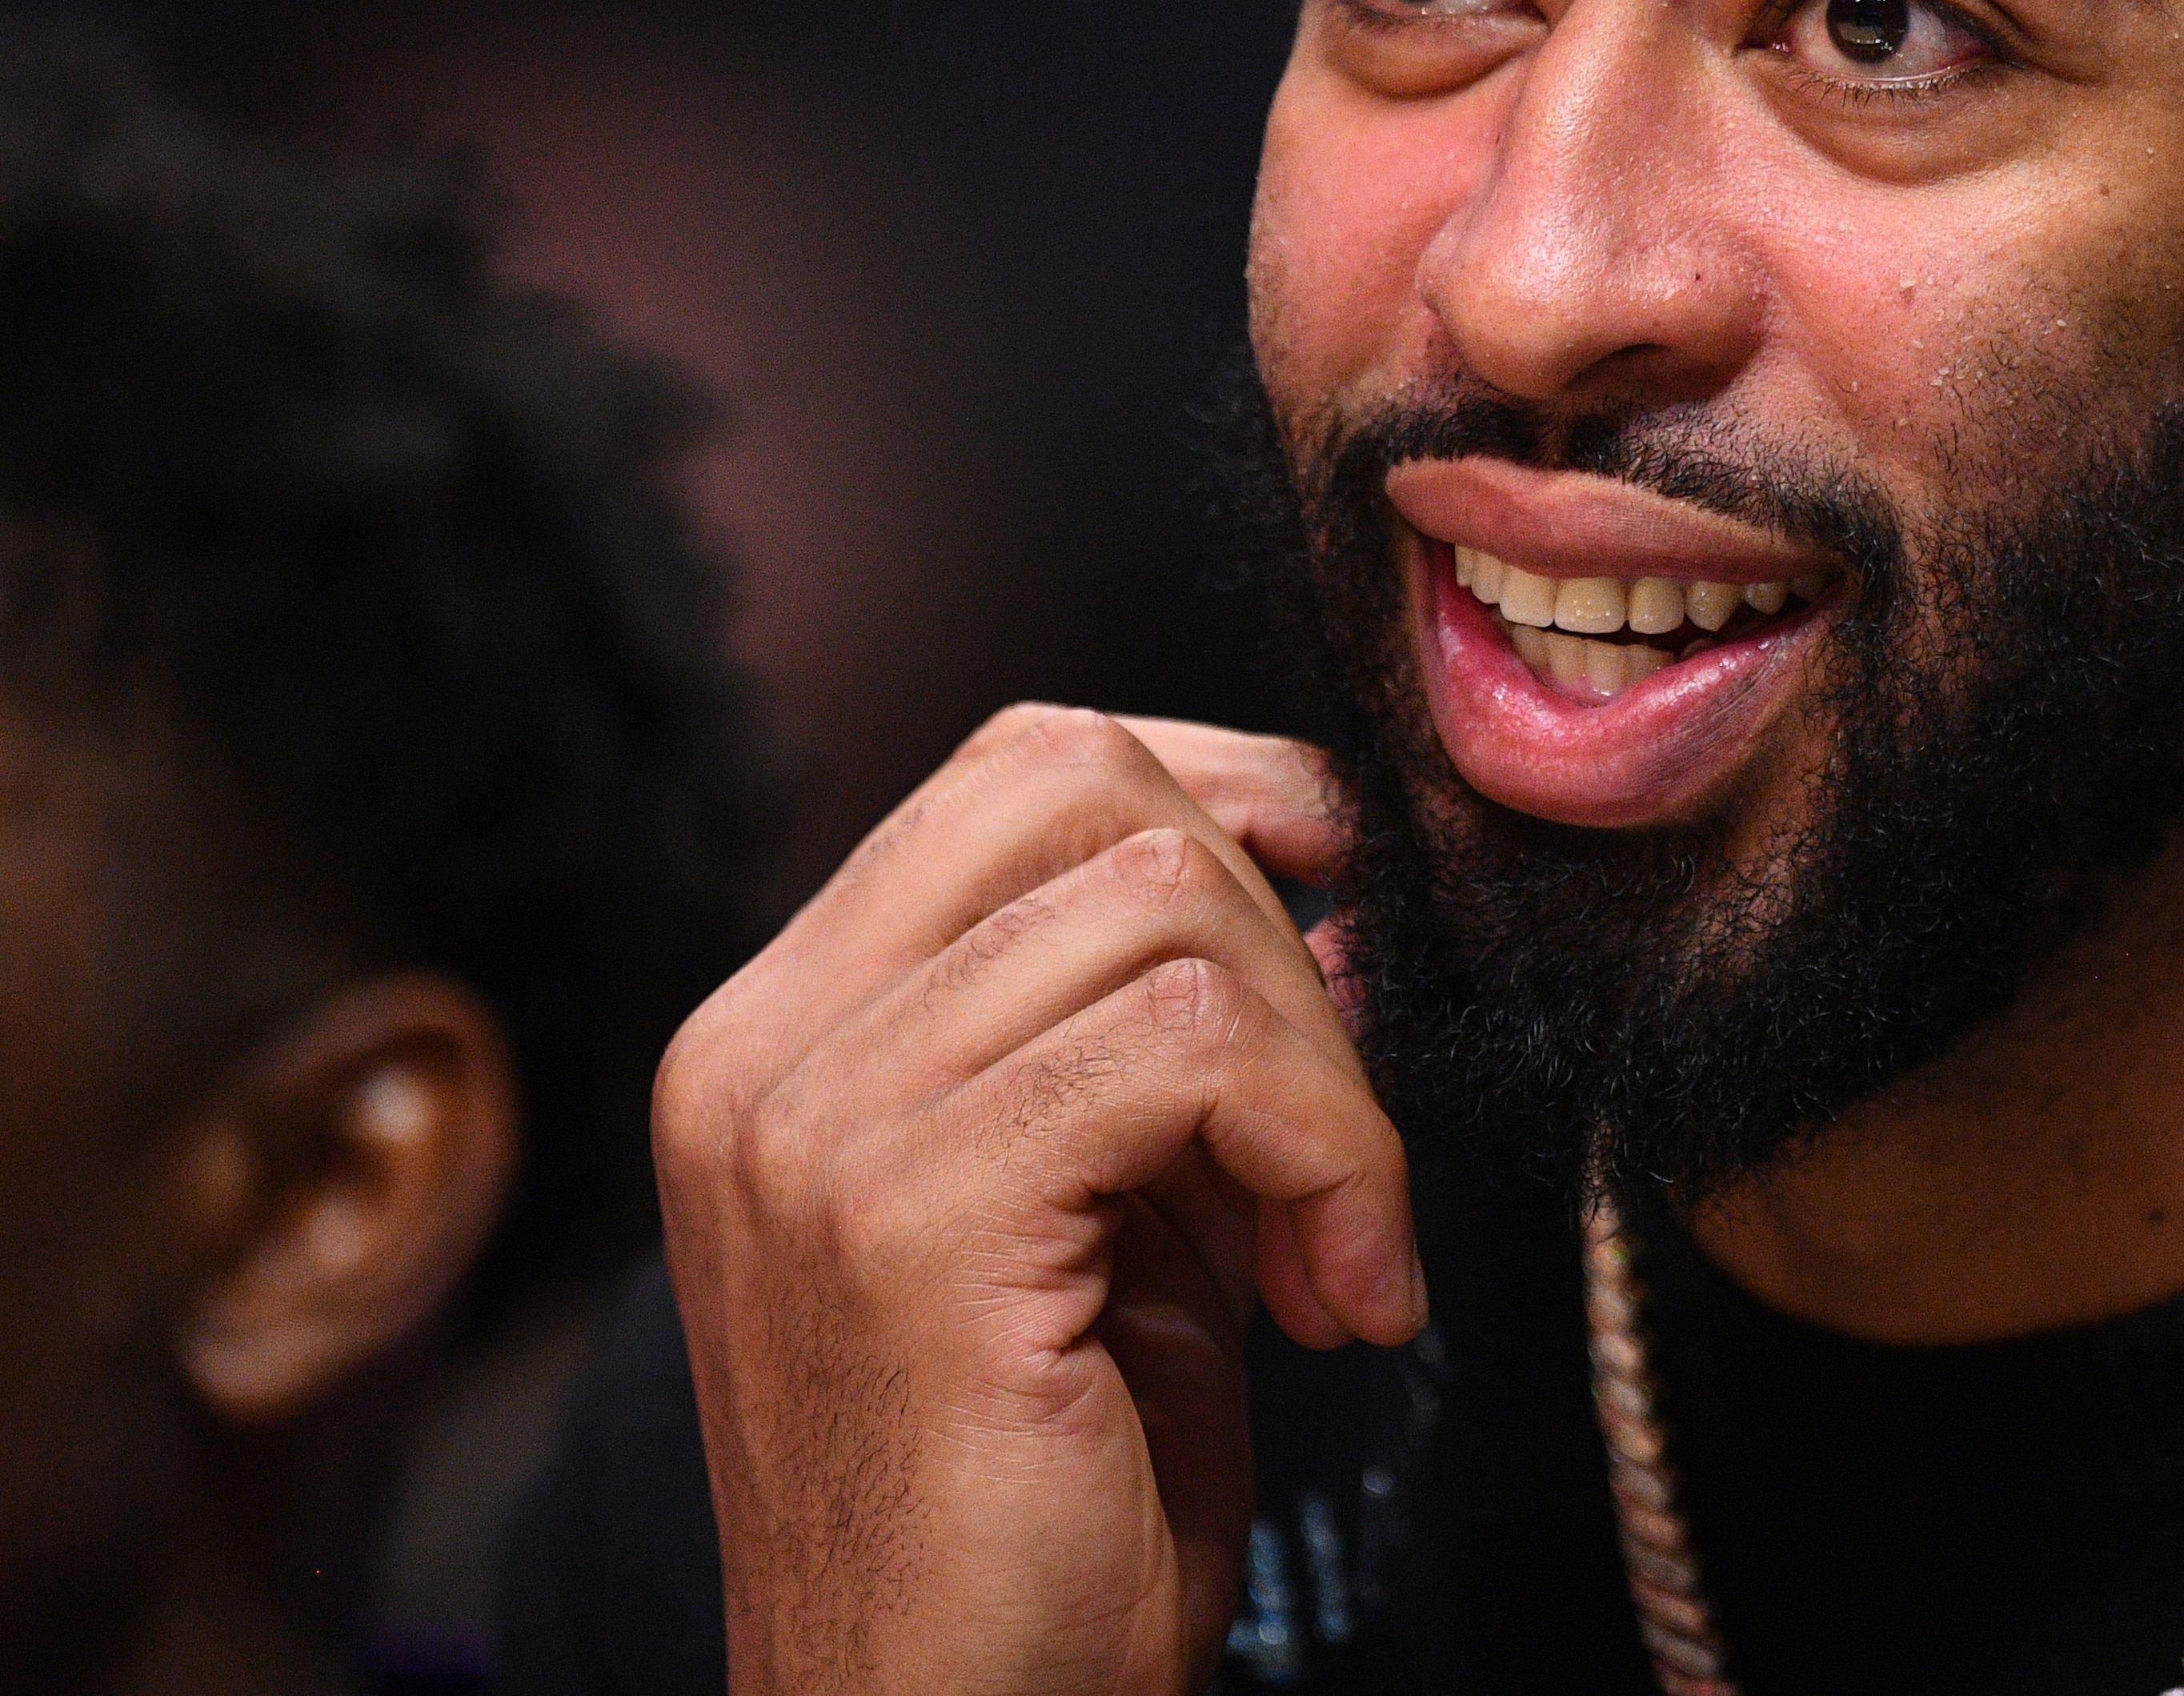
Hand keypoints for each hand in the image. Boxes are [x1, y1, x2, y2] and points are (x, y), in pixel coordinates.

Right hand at [652, 705, 1417, 1695]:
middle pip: (1094, 785)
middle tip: (1326, 1143)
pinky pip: (1198, 1049)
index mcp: (783, 1030)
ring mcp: (816, 1127)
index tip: (1330, 959)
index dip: (1225, 812)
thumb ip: (1148, 1031)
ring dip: (1324, 1075)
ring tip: (1331, 1252)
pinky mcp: (913, 1218)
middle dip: (1282, 936)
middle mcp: (762, 1051)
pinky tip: (1339, 1304)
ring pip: (1173, 903)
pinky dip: (1330, 1156)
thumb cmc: (1043, 1502)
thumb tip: (1320, 860)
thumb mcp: (1097, 1207)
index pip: (1026, 764)